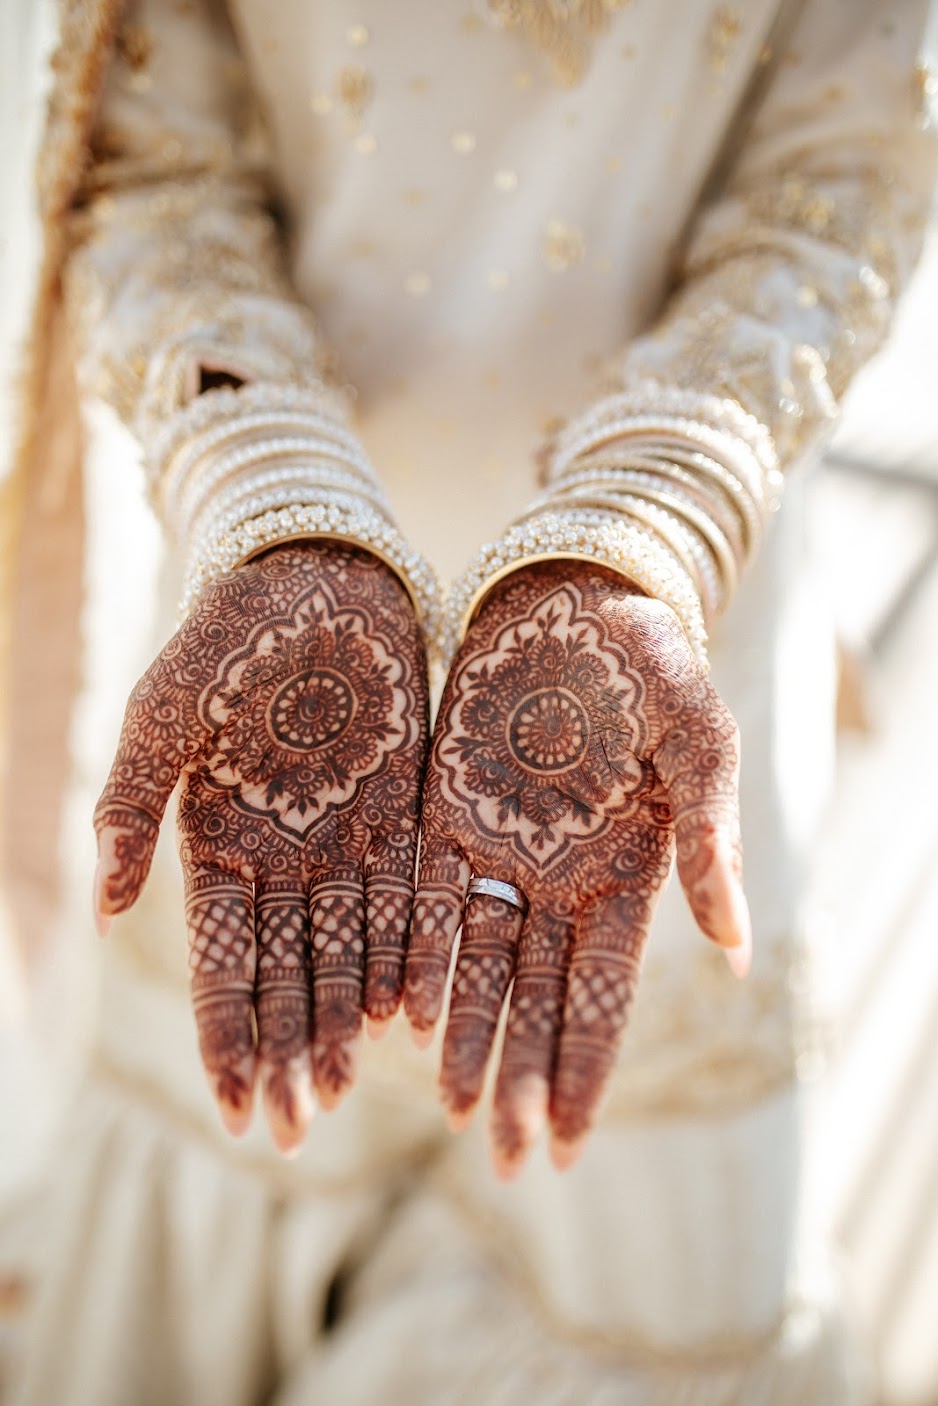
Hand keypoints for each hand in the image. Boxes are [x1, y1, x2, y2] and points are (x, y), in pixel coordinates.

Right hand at [94, 541, 427, 1151]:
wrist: (314, 573)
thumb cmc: (224, 636)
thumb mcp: (162, 714)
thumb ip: (130, 806)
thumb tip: (105, 910)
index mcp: (218, 844)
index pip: (220, 963)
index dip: (227, 1036)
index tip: (236, 1110)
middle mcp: (286, 857)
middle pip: (288, 975)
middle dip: (289, 1053)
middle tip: (297, 1132)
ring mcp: (349, 839)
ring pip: (350, 948)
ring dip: (346, 1020)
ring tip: (348, 1090)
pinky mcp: (409, 810)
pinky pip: (411, 894)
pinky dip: (410, 949)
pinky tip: (412, 1008)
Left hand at [404, 561, 748, 1176]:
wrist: (575, 592)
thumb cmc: (653, 660)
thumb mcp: (698, 742)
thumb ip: (712, 841)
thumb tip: (737, 951)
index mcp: (627, 872)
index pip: (605, 993)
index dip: (588, 1067)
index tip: (572, 1145)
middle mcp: (560, 877)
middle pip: (539, 997)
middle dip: (524, 1079)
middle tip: (506, 1162)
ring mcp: (501, 848)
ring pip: (480, 963)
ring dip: (470, 1037)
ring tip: (455, 1111)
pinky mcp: (445, 811)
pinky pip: (429, 897)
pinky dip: (422, 954)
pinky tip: (405, 1014)